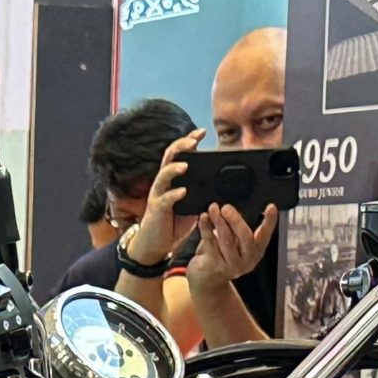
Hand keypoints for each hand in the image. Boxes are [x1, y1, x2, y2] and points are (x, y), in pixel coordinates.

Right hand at [125, 129, 204, 268]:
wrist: (155, 245)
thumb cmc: (173, 224)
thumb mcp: (191, 206)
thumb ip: (201, 195)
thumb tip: (222, 188)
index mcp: (172, 179)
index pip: (179, 153)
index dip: (189, 140)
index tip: (202, 132)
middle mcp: (163, 182)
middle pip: (169, 156)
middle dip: (181, 145)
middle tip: (193, 141)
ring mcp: (158, 195)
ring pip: (163, 174)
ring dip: (175, 168)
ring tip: (186, 165)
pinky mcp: (157, 209)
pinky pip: (165, 199)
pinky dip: (174, 194)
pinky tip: (183, 191)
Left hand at [187, 202, 276, 286]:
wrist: (207, 281)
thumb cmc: (222, 254)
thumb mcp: (234, 242)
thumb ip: (236, 228)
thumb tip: (232, 207)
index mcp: (255, 252)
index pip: (264, 236)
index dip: (269, 222)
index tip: (271, 207)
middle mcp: (246, 260)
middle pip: (245, 237)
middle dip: (236, 220)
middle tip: (226, 207)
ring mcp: (230, 265)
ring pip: (226, 239)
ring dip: (219, 221)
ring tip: (213, 208)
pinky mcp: (214, 266)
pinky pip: (210, 243)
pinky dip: (206, 229)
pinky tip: (203, 218)